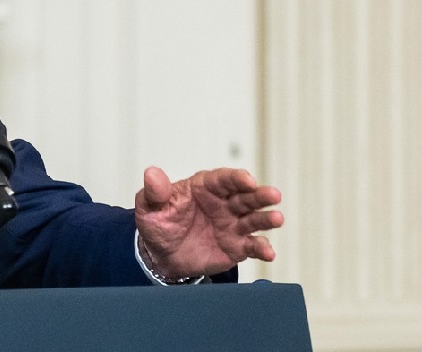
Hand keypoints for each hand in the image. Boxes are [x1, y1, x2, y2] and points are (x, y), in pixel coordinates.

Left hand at [134, 166, 282, 279]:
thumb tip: (151, 173)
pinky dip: (262, 248)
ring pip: (254, 219)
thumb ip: (154, 191)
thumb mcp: (150, 206)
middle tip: (272, 195)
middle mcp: (223, 203)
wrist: (161, 254)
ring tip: (277, 219)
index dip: (236, 178)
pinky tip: (268, 252)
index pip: (222, 179)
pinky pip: (252, 246)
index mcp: (203, 187)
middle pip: (245, 196)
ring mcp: (232, 225)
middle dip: (259, 195)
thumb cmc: (158, 223)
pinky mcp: (236, 246)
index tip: (247, 180)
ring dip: (266, 218)